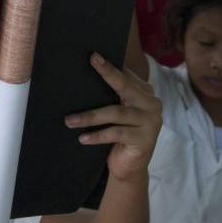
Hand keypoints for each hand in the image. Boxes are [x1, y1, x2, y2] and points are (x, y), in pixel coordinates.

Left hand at [65, 53, 160, 183]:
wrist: (130, 167)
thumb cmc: (118, 135)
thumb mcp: (116, 113)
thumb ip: (111, 96)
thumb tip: (85, 73)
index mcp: (145, 93)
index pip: (126, 75)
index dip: (110, 66)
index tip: (94, 55)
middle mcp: (152, 104)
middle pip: (125, 86)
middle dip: (107, 72)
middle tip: (92, 60)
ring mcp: (151, 122)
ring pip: (116, 112)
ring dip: (90, 116)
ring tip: (69, 120)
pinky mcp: (145, 140)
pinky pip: (116, 133)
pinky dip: (98, 135)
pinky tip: (83, 138)